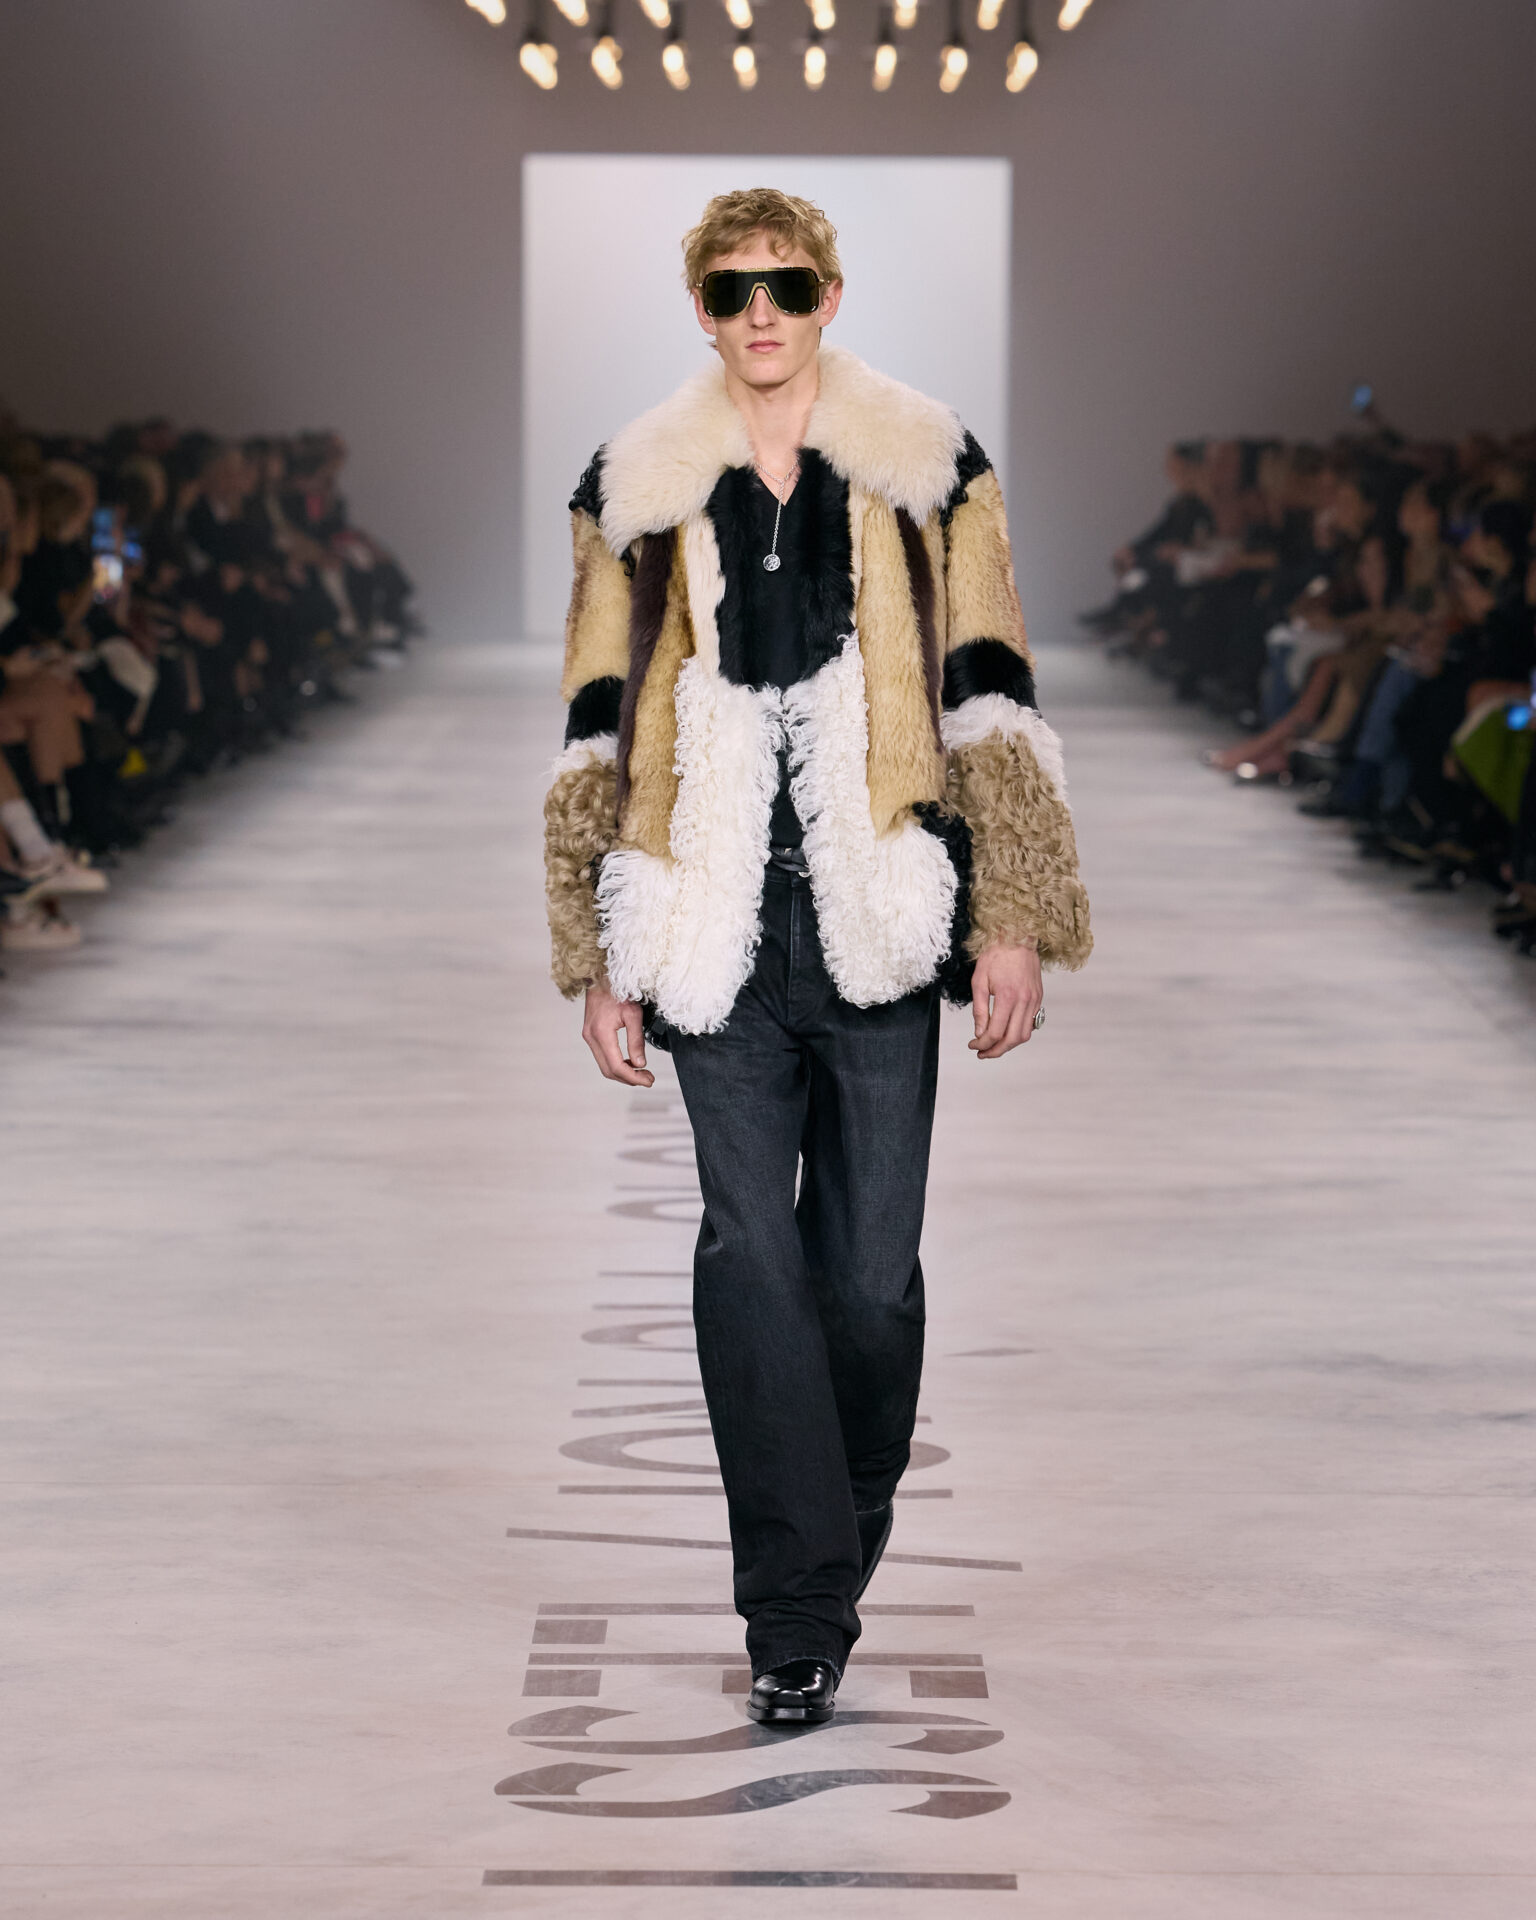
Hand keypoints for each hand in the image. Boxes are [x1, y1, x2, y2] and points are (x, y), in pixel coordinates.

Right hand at [582, 979, 654, 1087]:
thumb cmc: (619, 989)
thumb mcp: (634, 1014)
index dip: (633, 1078)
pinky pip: (602, 1056)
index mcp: (601, 1033)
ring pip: (604, 1065)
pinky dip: (616, 1063)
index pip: (616, 1066)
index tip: (648, 1080)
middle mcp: (591, 1037)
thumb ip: (636, 1041)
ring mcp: (588, 1036)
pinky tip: (630, 1062)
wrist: (601, 975)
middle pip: (608, 1070)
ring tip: (641, 1072)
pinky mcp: (590, 1033)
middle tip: (648, 1079)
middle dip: (629, 1079)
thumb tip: (640, 1064)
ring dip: (622, 1072)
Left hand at [969, 940, 1042, 1060]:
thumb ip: (979, 1010)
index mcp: (1007, 996)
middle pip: (1012, 1039)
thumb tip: (980, 1033)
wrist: (1017, 937)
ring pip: (1024, 1035)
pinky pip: (1031, 1024)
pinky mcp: (1038, 998)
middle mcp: (1024, 1001)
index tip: (973, 1045)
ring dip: (1009, 1045)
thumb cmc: (996, 955)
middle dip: (996, 1051)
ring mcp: (1034, 1000)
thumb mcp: (979, 981)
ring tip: (994, 1046)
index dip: (982, 1044)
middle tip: (982, 1053)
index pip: (995, 1032)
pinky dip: (1018, 1033)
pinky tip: (1006, 1032)